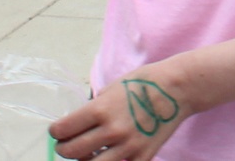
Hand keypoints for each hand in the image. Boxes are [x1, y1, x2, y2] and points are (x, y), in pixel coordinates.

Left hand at [51, 68, 188, 160]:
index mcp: (100, 109)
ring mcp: (128, 147)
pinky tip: (111, 156)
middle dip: (64, 148)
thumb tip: (79, 122)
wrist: (178, 89)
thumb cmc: (144, 83)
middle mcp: (111, 130)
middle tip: (67, 145)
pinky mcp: (142, 157)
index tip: (59, 131)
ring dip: (84, 160)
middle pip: (71, 152)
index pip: (62, 129)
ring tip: (87, 154)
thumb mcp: (112, 87)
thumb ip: (95, 106)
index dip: (56, 131)